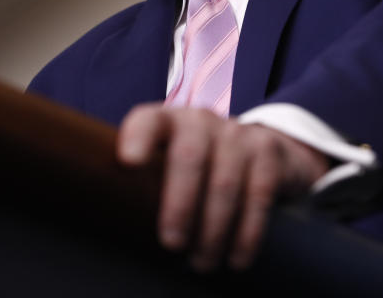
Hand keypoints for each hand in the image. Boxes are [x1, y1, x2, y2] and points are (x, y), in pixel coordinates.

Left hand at [118, 105, 328, 271]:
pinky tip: (236, 257)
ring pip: (224, 182)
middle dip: (179, 204)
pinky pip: (258, 195)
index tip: (128, 161)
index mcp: (169, 122)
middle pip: (188, 156)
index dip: (138, 136)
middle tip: (172, 244)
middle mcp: (202, 121)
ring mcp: (238, 133)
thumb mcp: (171, 159)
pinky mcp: (268, 151)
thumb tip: (114, 222)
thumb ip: (147, 177)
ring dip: (212, 229)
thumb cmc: (200, 164)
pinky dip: (247, 232)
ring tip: (202, 263)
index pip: (149, 120)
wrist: (264, 147)